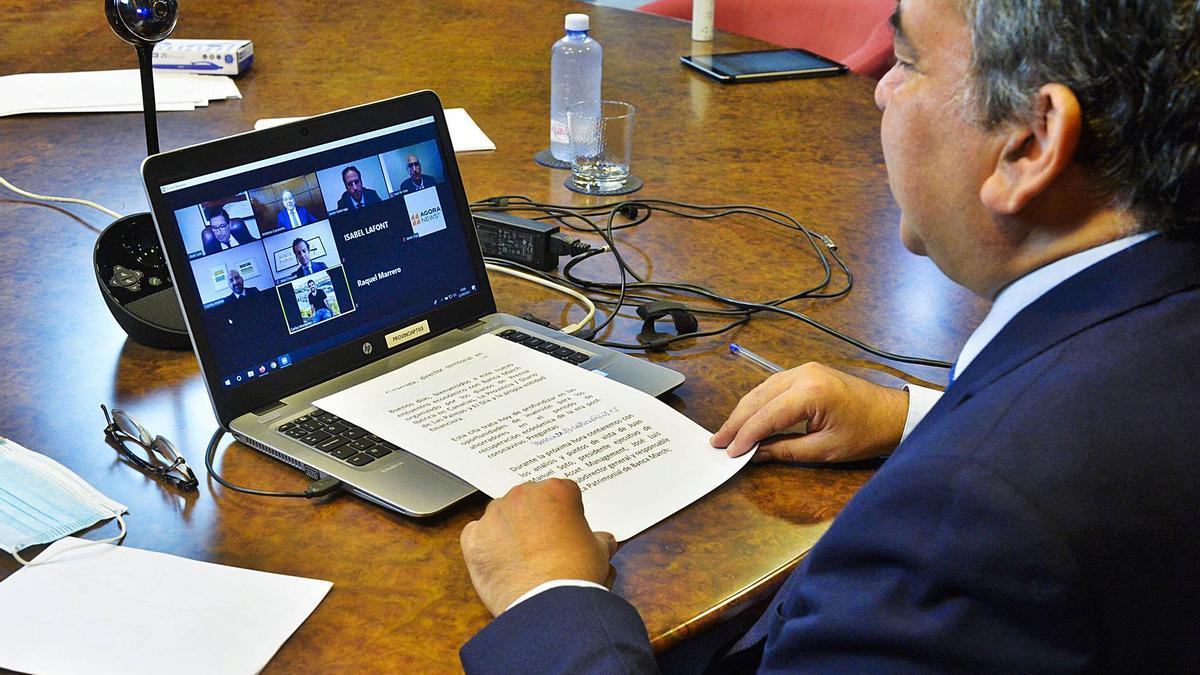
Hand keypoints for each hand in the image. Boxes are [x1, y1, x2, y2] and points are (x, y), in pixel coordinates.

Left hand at [460, 479, 617, 615]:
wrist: (548, 602)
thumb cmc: (577, 573)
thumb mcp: (599, 552)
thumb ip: (598, 539)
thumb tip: (603, 540)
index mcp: (556, 490)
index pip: (561, 494)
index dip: (564, 515)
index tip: (565, 532)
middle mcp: (523, 494)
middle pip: (528, 502)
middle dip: (534, 520)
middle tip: (544, 548)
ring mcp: (495, 514)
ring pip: (501, 517)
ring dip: (509, 532)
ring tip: (522, 561)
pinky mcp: (473, 537)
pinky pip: (478, 536)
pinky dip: (486, 547)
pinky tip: (501, 565)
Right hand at [711, 362, 908, 463]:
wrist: (893, 415)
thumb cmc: (866, 433)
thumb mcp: (824, 450)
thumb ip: (785, 450)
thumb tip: (754, 454)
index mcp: (811, 392)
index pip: (766, 415)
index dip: (745, 435)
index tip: (730, 452)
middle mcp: (804, 374)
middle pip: (758, 399)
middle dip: (737, 422)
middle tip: (719, 443)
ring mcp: (805, 369)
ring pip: (761, 390)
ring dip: (744, 412)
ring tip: (728, 433)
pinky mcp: (806, 372)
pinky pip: (772, 385)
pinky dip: (758, 402)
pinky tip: (748, 418)